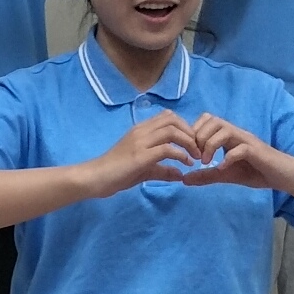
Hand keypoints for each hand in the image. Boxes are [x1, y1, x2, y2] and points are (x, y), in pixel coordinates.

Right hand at [78, 111, 203, 198]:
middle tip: (197, 149)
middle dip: (190, 132)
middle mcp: (141, 131)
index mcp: (141, 130)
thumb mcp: (144, 170)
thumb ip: (163, 169)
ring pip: (172, 131)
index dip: (185, 126)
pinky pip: (167, 149)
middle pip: (173, 119)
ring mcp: (141, 141)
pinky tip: (185, 164)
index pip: (168, 117)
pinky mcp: (141, 155)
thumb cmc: (117, 173)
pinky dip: (181, 155)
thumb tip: (181, 174)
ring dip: (189, 142)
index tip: (192, 143)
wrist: (96, 177)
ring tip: (195, 156)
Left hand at [186, 114, 293, 192]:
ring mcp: (247, 140)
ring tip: (206, 162)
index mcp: (228, 135)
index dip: (193, 133)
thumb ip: (207, 175)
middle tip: (196, 157)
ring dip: (210, 145)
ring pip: (224, 129)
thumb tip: (184, 179)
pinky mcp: (257, 151)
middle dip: (199, 137)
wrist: (284, 176)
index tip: (189, 152)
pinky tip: (223, 168)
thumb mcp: (227, 175)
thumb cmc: (257, 172)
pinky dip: (228, 157)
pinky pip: (240, 148)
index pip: (205, 120)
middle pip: (212, 120)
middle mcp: (236, 133)